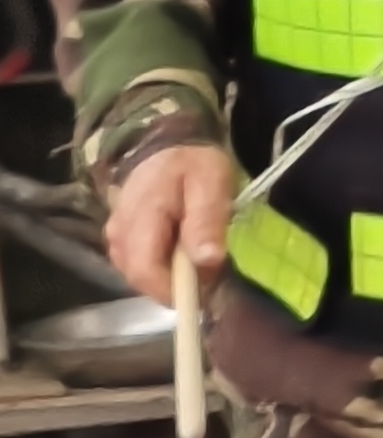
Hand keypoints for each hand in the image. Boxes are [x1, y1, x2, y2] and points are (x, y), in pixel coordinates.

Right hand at [106, 142, 237, 306]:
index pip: (145, 269)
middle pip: (139, 278)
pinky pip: (136, 266)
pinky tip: (179, 254)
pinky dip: (159, 268)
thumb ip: (207, 222)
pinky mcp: (117, 240)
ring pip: (137, 276)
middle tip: (207, 271)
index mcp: (140, 215)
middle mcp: (118, 231)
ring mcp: (114, 237)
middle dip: (174, 285)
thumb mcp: (212, 184)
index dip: (172, 289)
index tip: (203, 290)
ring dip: (167, 277)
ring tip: (196, 257)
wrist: (166, 147)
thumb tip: (207, 262)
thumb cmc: (194, 165)